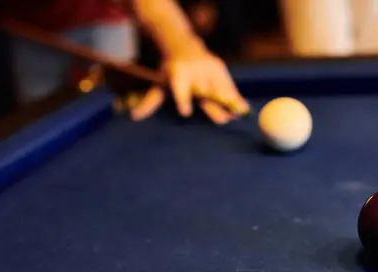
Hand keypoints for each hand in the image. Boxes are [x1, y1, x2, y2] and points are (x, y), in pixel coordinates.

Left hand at [129, 39, 249, 124]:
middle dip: (214, 104)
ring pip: (220, 87)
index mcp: (177, 74)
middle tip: (222, 120)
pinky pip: (228, 84)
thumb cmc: (170, 71)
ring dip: (230, 101)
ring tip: (238, 114)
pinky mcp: (219, 67)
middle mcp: (193, 71)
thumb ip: (151, 101)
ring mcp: (207, 68)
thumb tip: (134, 117)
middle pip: (205, 90)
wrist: (184, 45)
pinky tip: (243, 109)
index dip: (182, 100)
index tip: (185, 112)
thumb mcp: (159, 84)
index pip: (179, 89)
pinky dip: (236, 96)